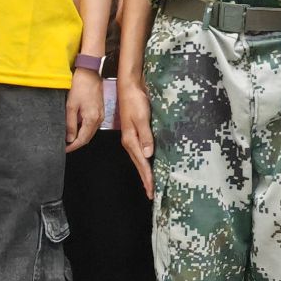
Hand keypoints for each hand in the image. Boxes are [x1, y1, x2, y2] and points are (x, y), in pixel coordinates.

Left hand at [65, 67, 104, 151]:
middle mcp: (98, 119)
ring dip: (81, 137)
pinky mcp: (100, 111)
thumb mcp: (71, 106)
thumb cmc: (80, 86)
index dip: (73, 146)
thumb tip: (70, 138)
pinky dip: (85, 130)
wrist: (90, 73)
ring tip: (69, 138)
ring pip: (90, 132)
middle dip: (76, 143)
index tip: (64, 149)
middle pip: (88, 138)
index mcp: (92, 119)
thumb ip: (70, 124)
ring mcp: (101, 115)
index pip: (82, 139)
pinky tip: (77, 128)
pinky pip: (93, 125)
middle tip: (65, 145)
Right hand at [117, 78, 154, 197]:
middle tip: (151, 193)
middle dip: (145, 179)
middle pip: (138, 164)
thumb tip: (148, 155)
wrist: (129, 87)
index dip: (147, 177)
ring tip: (149, 183)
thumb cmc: (135, 101)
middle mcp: (129, 141)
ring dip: (144, 172)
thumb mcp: (142, 118)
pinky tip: (148, 163)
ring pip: (138, 159)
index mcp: (130, 140)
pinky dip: (144, 161)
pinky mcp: (135, 132)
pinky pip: (140, 152)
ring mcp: (131, 137)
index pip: (141, 163)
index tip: (151, 190)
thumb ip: (145, 136)